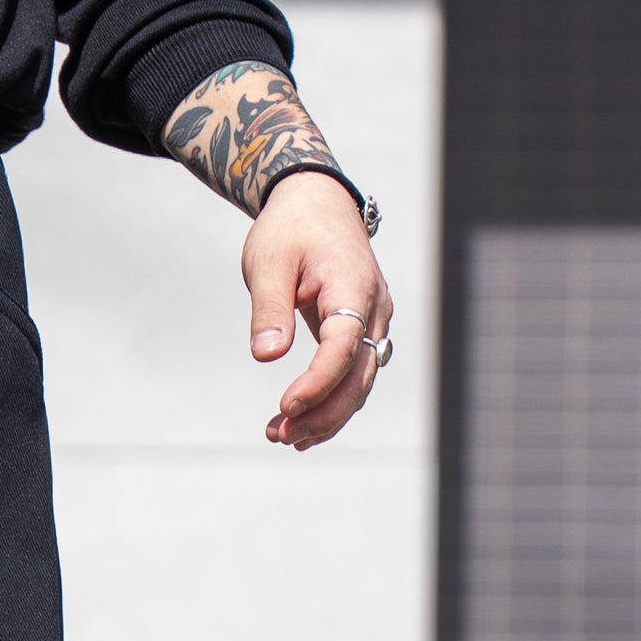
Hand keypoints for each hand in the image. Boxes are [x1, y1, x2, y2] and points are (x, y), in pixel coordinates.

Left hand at [244, 172, 392, 451]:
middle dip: (322, 412)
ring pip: (360, 383)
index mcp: (353, 286)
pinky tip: (299, 424)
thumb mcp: (268, 262)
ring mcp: (373, 322)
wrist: (316, 203)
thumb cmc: (289, 229)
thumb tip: (266, 356)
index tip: (286, 406)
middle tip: (279, 436)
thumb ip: (269, 309)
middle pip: (359, 376)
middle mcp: (374, 309)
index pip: (344, 345)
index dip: (318, 382)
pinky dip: (330, 402)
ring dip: (325, 415)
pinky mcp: (362, 331)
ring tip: (282, 436)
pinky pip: (353, 375)